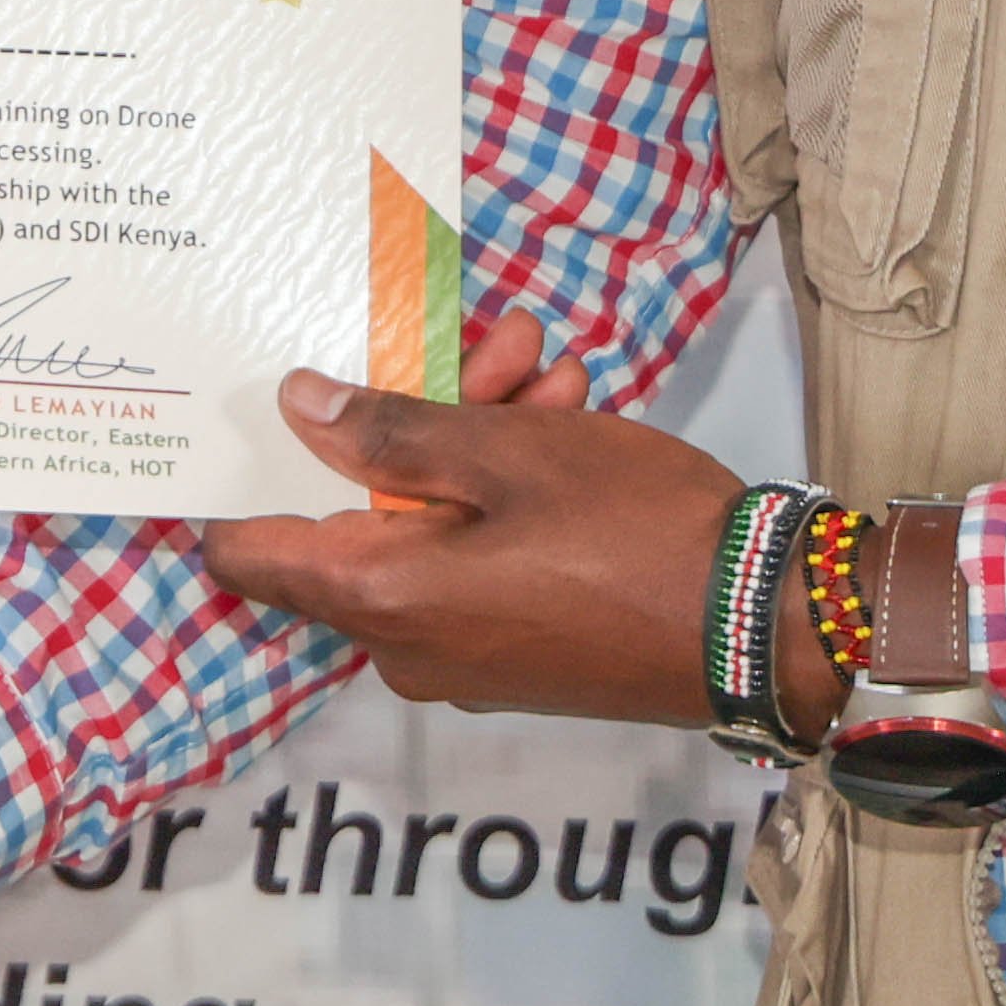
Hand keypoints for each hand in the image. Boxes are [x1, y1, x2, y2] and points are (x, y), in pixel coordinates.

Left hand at [188, 310, 738, 723]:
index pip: (247, 552)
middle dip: (415, 417)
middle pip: (358, 514)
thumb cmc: (631, 530)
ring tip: (550, 366)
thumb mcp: (509, 452)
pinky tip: (568, 414)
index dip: (243, 474)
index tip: (262, 403)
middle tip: (492, 349)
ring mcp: (461, 656)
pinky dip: (507, 493)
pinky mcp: (515, 652)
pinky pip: (476, 561)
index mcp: (378, 597)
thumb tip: (294, 407)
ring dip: (479, 438)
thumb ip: (390, 428)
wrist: (763, 627)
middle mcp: (402, 644)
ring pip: (429, 523)